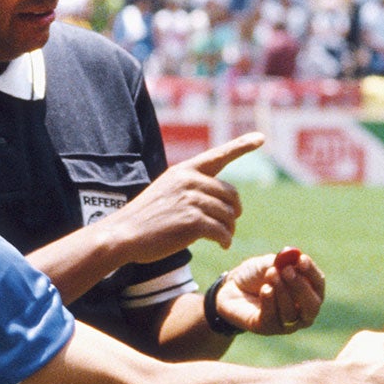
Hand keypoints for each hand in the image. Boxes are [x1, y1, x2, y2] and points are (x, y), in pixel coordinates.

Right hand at [106, 134, 264, 265]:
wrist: (123, 234)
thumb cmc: (145, 218)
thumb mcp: (167, 191)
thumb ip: (192, 188)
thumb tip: (223, 201)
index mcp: (184, 170)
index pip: (219, 155)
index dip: (242, 146)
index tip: (260, 138)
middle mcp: (189, 181)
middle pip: (231, 194)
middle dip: (234, 211)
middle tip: (229, 225)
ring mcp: (191, 200)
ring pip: (228, 215)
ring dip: (229, 229)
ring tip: (222, 238)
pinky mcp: (192, 221)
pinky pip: (222, 231)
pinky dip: (225, 240)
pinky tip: (222, 245)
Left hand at [212, 247, 325, 335]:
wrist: (230, 288)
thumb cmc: (256, 275)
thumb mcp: (269, 263)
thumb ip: (282, 262)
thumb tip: (295, 258)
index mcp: (307, 291)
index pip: (318, 284)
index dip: (311, 272)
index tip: (301, 259)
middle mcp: (301, 311)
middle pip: (312, 305)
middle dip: (301, 287)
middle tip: (287, 271)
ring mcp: (285, 323)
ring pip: (291, 313)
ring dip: (281, 291)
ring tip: (270, 274)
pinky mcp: (266, 328)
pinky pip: (273, 318)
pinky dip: (270, 302)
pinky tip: (264, 289)